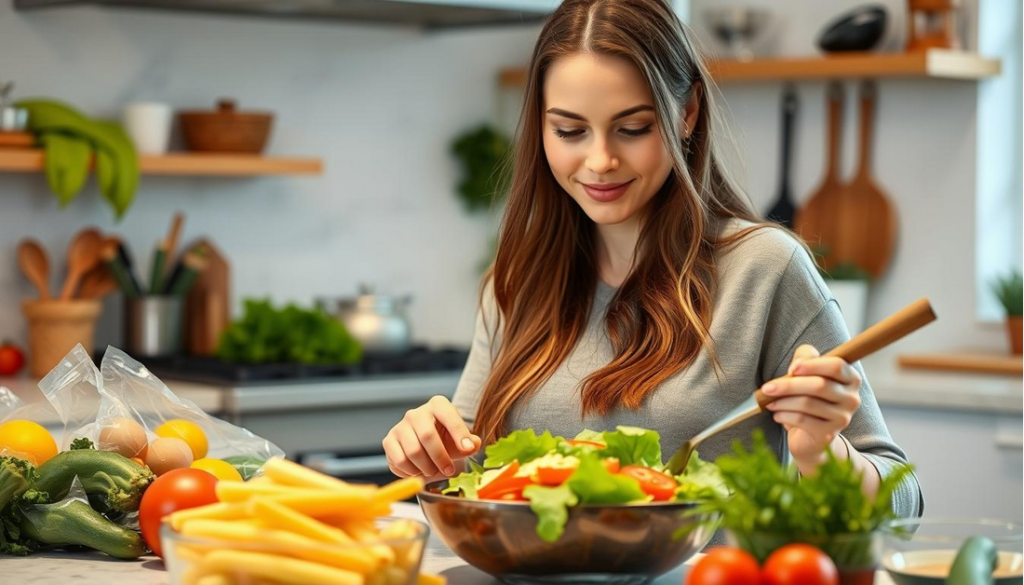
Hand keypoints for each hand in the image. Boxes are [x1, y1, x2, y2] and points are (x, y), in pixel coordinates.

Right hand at [383, 395, 481, 477]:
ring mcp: (400, 426)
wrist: (424, 444)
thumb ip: (470, 443)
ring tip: (433, 471)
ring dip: (426, 468)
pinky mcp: (389, 440)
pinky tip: (419, 471)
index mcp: (437, 405)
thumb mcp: (460, 440)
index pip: (449, 416)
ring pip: (413, 451)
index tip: (467, 450)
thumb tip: (472, 445)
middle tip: (449, 471)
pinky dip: (411, 471)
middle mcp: (416, 413)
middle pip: (427, 436)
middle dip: (441, 458)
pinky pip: (400, 460)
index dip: (459, 434)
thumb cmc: (445, 439)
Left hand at [761, 344, 861, 465]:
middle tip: (767, 388)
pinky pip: (802, 420)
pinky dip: (784, 415)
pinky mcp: (828, 434)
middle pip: (819, 385)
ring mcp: (842, 418)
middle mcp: (852, 398)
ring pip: (808, 403)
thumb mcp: (808, 372)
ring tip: (770, 402)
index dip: (812, 364)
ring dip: (782, 401)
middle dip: (789, 385)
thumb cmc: (809, 397)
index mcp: (851, 379)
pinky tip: (776, 414)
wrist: (811, 435)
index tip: (791, 368)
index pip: (836, 365)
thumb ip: (806, 358)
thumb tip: (797, 364)